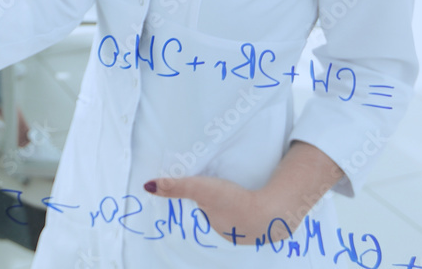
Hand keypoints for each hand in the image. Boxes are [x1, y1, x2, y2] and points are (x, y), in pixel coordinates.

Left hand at [144, 177, 290, 245]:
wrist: (274, 210)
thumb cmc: (234, 201)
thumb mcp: (201, 189)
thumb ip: (176, 187)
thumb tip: (147, 186)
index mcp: (213, 228)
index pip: (201, 215)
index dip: (200, 206)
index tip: (201, 197)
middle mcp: (230, 234)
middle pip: (217, 217)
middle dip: (216, 207)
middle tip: (218, 192)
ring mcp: (249, 232)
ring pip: (236, 218)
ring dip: (235, 208)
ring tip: (234, 195)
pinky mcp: (266, 223)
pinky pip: (253, 217)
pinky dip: (252, 209)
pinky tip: (254, 201)